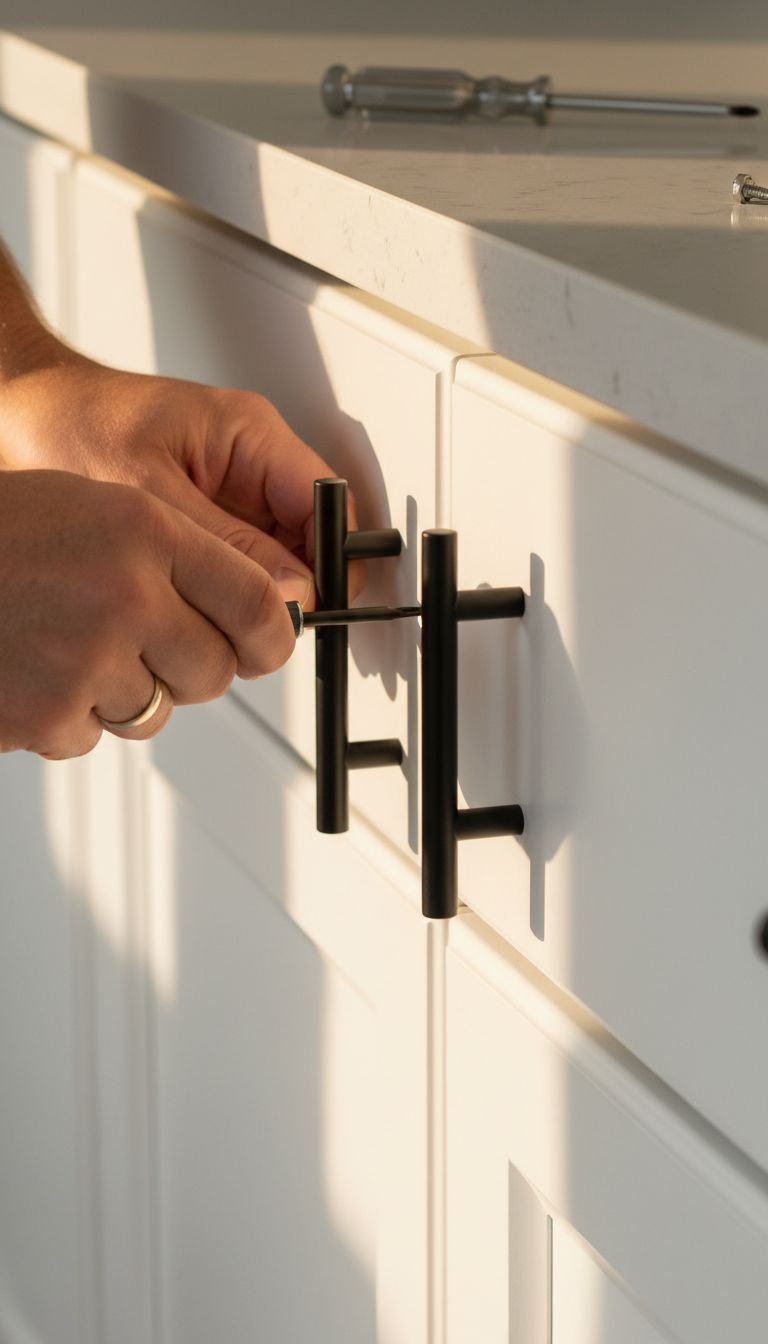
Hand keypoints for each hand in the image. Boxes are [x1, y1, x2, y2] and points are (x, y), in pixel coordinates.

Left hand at [0, 353, 362, 604]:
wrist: (21, 419)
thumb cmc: (70, 429)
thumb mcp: (148, 495)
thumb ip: (225, 545)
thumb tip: (291, 592)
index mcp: (250, 433)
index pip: (328, 502)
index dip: (334, 562)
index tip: (317, 608)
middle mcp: (251, 460)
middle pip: (312, 538)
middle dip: (294, 587)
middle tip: (255, 625)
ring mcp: (233, 489)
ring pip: (282, 559)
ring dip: (258, 595)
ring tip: (215, 612)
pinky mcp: (211, 515)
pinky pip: (244, 562)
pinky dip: (230, 592)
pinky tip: (200, 604)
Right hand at [0, 469, 295, 757]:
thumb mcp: (96, 506)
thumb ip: (179, 556)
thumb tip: (262, 617)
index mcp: (145, 530)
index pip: (257, 603)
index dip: (270, 634)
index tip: (266, 642)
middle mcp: (125, 595)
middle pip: (214, 672)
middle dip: (186, 665)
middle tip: (139, 639)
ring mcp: (84, 661)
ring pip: (155, 710)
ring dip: (120, 690)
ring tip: (63, 640)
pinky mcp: (43, 717)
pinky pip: (91, 737)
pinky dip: (65, 715)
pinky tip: (29, 667)